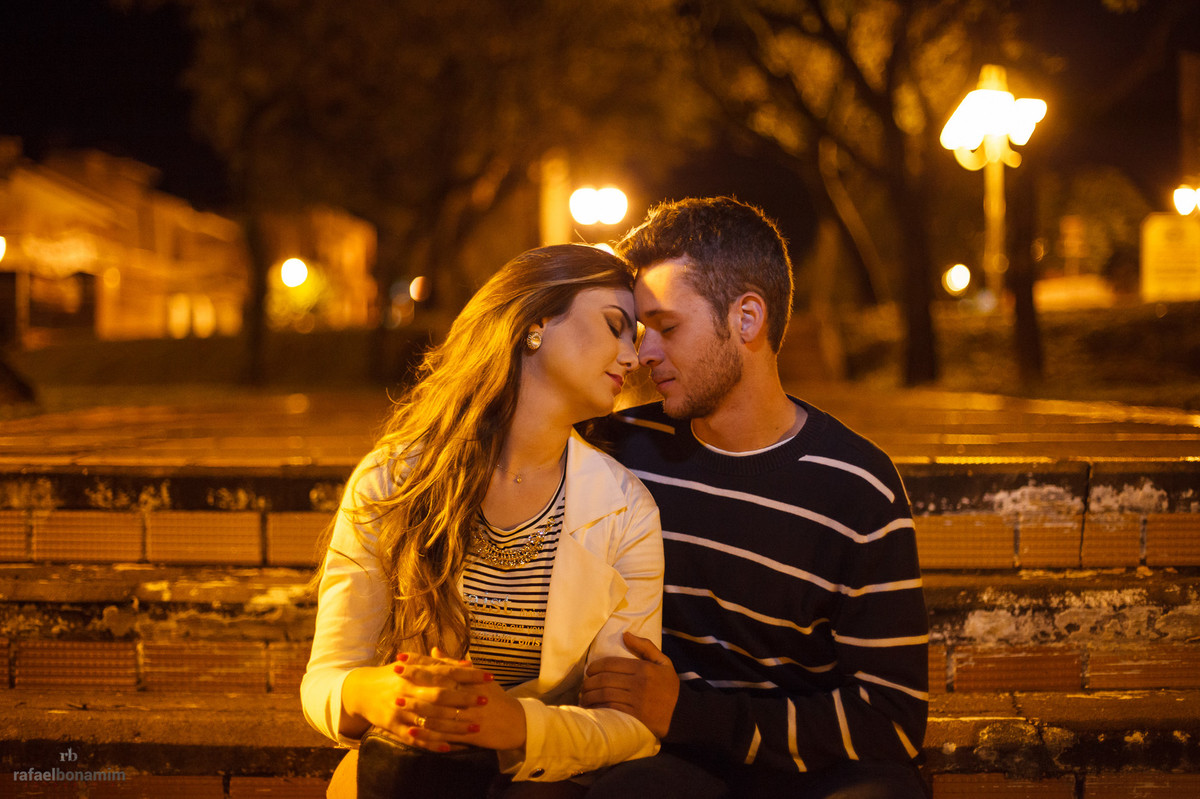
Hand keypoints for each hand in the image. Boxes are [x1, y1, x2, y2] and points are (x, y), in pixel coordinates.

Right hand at [340, 648, 493, 752]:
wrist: (361, 691)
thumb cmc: (394, 674)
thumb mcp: (413, 664)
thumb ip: (440, 664)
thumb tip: (467, 664)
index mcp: (414, 672)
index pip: (447, 671)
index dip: (469, 674)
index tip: (489, 676)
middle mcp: (407, 690)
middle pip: (440, 695)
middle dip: (464, 699)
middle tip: (486, 700)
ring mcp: (400, 711)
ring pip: (431, 720)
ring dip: (454, 725)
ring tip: (476, 727)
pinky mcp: (393, 728)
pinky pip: (416, 739)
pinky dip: (433, 744)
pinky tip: (450, 747)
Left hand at [579, 631, 677, 737]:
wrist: (684, 714)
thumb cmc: (670, 687)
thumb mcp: (663, 662)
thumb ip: (645, 647)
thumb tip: (625, 634)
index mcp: (643, 668)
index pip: (610, 664)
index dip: (594, 667)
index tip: (588, 671)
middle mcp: (638, 683)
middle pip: (604, 679)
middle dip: (588, 683)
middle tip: (583, 686)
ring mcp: (636, 701)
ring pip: (604, 695)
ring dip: (589, 696)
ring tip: (584, 698)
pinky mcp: (635, 717)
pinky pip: (611, 709)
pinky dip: (598, 708)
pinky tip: (592, 708)